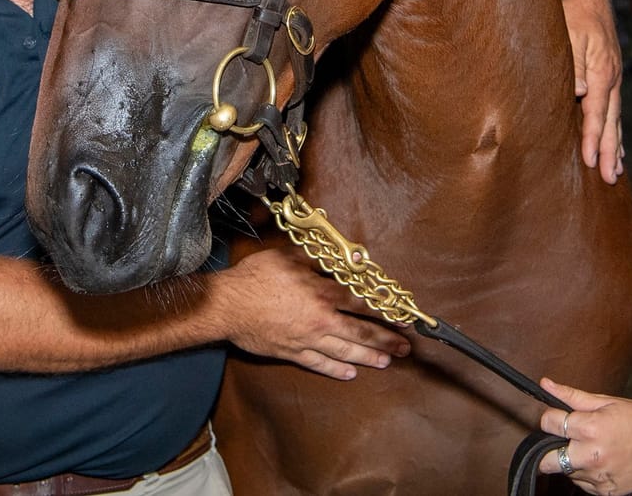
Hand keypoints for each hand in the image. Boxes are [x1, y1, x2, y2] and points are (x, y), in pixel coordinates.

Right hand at [213, 247, 410, 379]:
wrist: (227, 306)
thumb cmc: (256, 278)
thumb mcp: (288, 257)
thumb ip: (318, 257)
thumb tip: (343, 256)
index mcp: (322, 294)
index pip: (362, 304)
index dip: (385, 311)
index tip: (402, 318)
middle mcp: (320, 321)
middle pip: (360, 333)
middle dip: (385, 341)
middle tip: (404, 348)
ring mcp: (306, 340)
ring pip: (344, 352)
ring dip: (368, 358)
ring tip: (386, 363)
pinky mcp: (291, 352)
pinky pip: (318, 364)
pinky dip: (335, 370)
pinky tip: (349, 374)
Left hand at [536, 378, 631, 494]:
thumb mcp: (607, 402)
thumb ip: (572, 396)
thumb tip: (546, 384)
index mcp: (590, 429)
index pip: (548, 424)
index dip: (550, 418)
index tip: (558, 417)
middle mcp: (591, 457)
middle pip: (546, 460)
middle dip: (549, 448)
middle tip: (565, 440)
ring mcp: (598, 478)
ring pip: (565, 471)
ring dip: (571, 460)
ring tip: (592, 447)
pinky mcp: (606, 492)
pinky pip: (582, 484)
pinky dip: (585, 473)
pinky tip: (601, 460)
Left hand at [559, 0, 623, 181]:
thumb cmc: (573, 11)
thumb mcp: (569, 32)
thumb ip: (574, 63)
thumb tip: (579, 93)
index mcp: (601, 71)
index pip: (596, 112)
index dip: (592, 138)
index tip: (589, 161)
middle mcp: (611, 77)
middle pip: (611, 122)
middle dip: (609, 151)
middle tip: (610, 178)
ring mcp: (614, 76)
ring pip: (616, 117)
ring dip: (614, 144)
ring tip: (616, 170)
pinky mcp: (610, 74)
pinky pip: (614, 108)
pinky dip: (615, 129)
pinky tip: (615, 143)